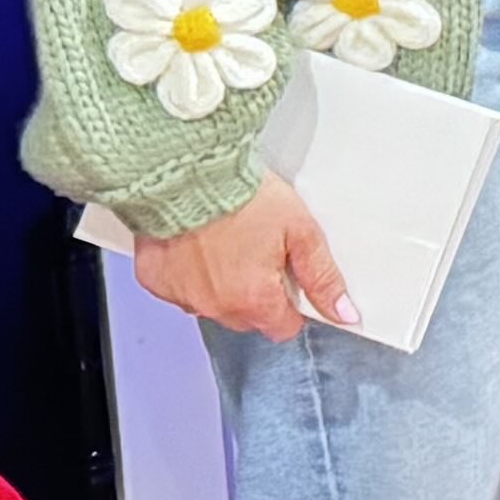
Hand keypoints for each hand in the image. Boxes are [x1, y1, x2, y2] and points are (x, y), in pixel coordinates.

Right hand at [132, 172, 349, 341]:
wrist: (188, 172)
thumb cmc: (242, 196)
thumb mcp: (301, 231)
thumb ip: (322, 277)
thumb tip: (344, 312)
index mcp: (253, 300)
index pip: (283, 328)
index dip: (290, 304)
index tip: (287, 278)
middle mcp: (215, 306)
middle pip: (247, 318)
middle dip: (255, 294)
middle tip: (257, 251)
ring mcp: (181, 295)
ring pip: (211, 303)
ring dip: (220, 284)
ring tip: (225, 242)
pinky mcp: (154, 279)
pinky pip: (177, 288)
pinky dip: (187, 272)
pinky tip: (194, 244)